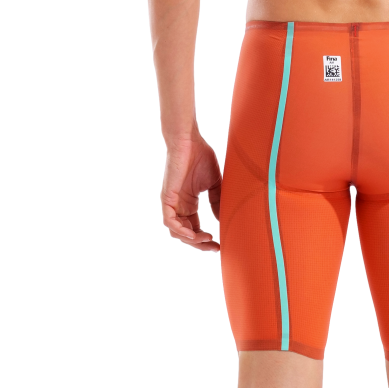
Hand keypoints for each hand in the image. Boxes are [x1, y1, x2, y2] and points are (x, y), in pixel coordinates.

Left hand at [160, 135, 221, 251]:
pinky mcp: (166, 198)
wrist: (189, 139)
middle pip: (186, 234)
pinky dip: (181, 230)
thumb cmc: (200, 156)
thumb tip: (222, 220)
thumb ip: (217, 200)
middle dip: (201, 244)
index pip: (195, 228)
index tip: (221, 245)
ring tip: (207, 240)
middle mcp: (178, 206)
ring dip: (191, 240)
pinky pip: (169, 222)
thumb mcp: (214, 183)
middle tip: (216, 248)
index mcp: (188, 203)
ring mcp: (171, 203)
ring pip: (176, 232)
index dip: (207, 239)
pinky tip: (194, 234)